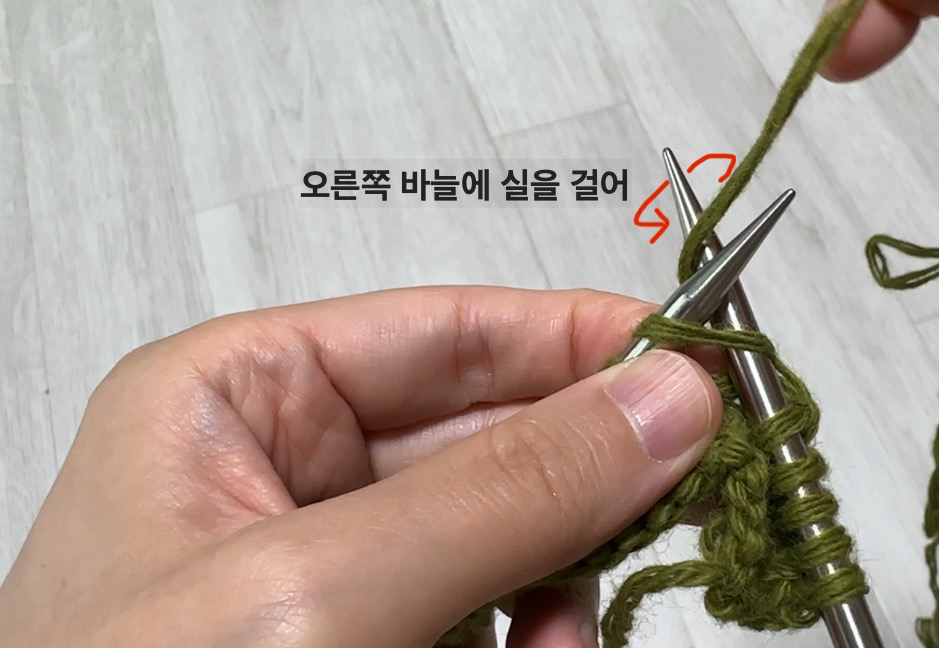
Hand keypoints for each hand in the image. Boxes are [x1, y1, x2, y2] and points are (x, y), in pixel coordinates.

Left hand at [0, 287, 721, 647]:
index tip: (692, 358)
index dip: (578, 335)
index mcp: (233, 400)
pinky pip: (491, 609)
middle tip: (695, 477)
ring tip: (570, 625)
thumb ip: (506, 492)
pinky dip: (537, 634)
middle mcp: (284, 473)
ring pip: (505, 527)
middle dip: (588, 465)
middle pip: (490, 427)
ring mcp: (330, 567)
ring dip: (567, 571)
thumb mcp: (327, 593)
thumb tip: (659, 402)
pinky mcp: (370, 641)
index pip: (445, 328)